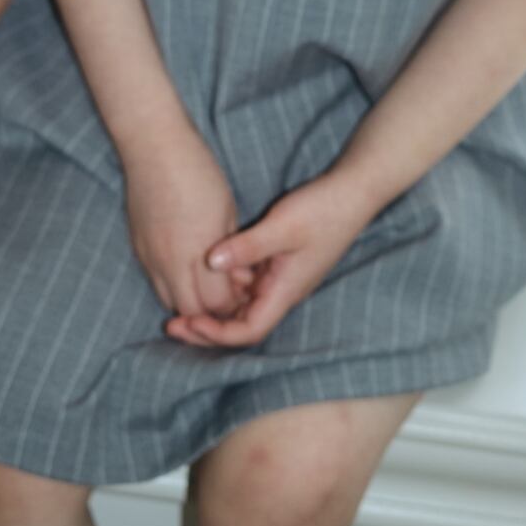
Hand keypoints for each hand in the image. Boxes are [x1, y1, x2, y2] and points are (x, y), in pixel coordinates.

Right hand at [123, 127, 254, 320]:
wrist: (154, 147)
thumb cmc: (199, 173)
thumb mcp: (227, 210)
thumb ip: (230, 248)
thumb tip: (234, 275)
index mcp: (198, 251)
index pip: (215, 303)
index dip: (232, 304)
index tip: (242, 293)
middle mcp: (170, 261)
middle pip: (190, 310)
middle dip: (211, 309)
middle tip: (226, 294)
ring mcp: (150, 257)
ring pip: (169, 301)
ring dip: (188, 300)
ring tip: (205, 283)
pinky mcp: (138, 248)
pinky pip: (154, 282)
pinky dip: (171, 285)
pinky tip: (185, 268)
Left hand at [163, 170, 373, 349]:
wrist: (352, 192)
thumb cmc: (323, 210)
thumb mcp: (282, 226)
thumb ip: (247, 246)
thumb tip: (210, 262)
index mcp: (285, 291)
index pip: (248, 331)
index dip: (217, 333)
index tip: (189, 321)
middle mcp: (282, 291)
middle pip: (241, 325)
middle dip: (207, 328)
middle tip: (173, 324)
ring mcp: (281, 278)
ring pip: (243, 305)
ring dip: (214, 309)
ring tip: (182, 303)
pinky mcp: (279, 262)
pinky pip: (248, 284)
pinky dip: (227, 286)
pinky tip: (207, 272)